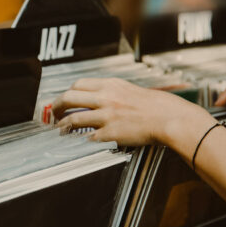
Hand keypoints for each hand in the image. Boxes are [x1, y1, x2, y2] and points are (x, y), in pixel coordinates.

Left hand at [52, 78, 213, 146]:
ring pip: (73, 118)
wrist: (170, 118)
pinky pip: (88, 137)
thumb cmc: (157, 105)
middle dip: (58, 106)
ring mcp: (107, 115)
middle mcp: (105, 98)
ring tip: (60, 130)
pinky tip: (77, 142)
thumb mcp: (132, 89)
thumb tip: (100, 98)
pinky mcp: (111, 132)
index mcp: (111, 85)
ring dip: (63, 126)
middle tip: (55, 114)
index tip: (64, 100)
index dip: (67, 93)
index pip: (78, 84)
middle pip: (69, 97)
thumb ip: (114, 92)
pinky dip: (80, 140)